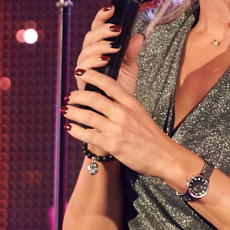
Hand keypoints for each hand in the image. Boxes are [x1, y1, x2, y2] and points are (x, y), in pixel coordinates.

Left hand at [63, 69, 195, 183]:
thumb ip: (123, 105)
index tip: (82, 73)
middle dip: (77, 96)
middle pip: (94, 98)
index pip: (109, 84)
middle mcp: (123, 114)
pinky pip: (89, 136)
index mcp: (131, 103)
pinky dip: (76, 131)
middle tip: (69, 96)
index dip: (92, 76)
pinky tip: (69, 128)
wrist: (164, 157)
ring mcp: (117, 129)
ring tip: (65, 110)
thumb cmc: (151, 137)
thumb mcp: (140, 114)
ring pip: (88, 116)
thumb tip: (105, 98)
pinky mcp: (113, 145)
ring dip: (73, 112)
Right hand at [74, 5, 144, 95]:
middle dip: (102, 31)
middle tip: (116, 29)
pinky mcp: (82, 80)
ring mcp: (85, 67)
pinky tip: (104, 60)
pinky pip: (84, 67)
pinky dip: (94, 62)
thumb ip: (132, 51)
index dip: (102, 16)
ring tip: (113, 47)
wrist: (118, 107)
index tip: (111, 8)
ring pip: (86, 50)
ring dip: (100, 46)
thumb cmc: (121, 87)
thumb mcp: (131, 67)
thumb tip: (139, 36)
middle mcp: (90, 56)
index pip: (97, 28)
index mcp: (100, 48)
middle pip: (90, 37)